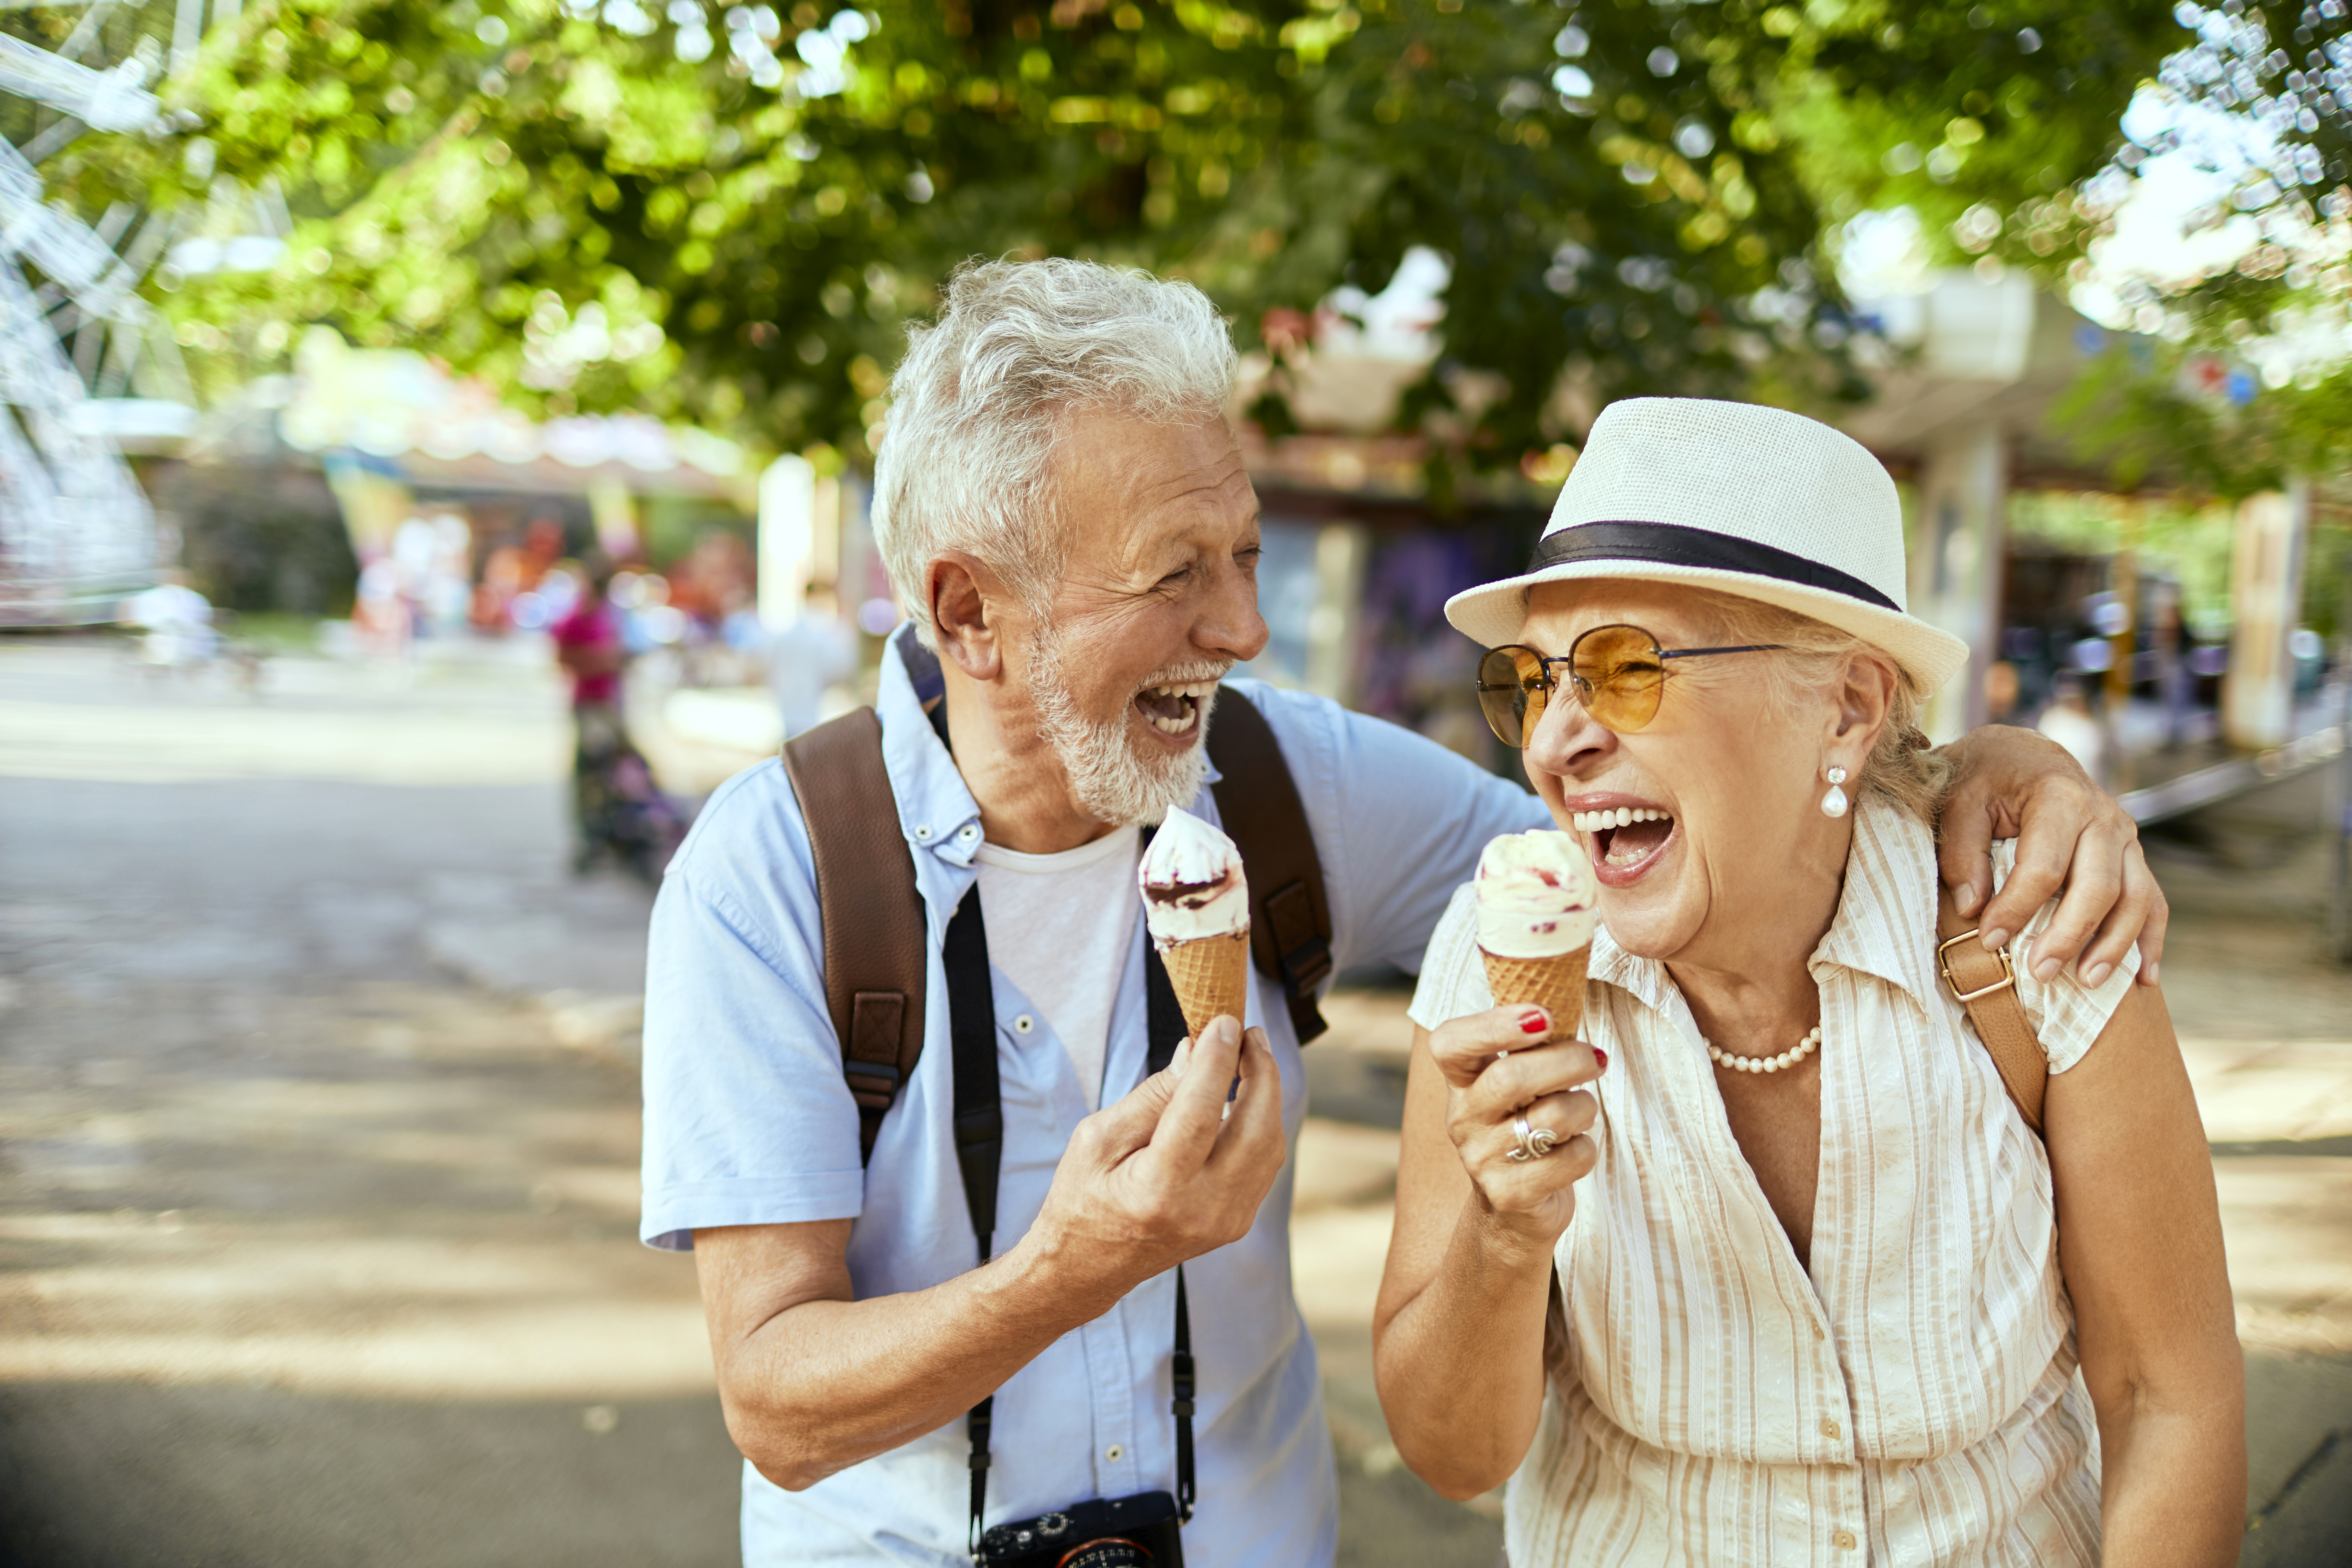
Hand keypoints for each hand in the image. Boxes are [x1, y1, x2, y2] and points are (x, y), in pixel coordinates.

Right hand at [1023, 1015, 1285, 1309]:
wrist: (1087, 1265)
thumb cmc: (1083, 1197)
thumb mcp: (1098, 1138)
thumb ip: (1152, 1096)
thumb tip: (1195, 1050)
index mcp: (1158, 1191)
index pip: (1202, 1113)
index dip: (1218, 1062)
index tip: (1226, 1022)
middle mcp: (1201, 1211)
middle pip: (1255, 1130)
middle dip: (1261, 1072)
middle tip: (1248, 1033)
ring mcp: (1225, 1221)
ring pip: (1268, 1146)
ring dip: (1266, 1095)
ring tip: (1248, 1056)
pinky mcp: (1236, 1222)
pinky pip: (1263, 1163)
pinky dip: (1260, 1123)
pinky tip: (1244, 1096)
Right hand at [1427, 1005, 1603, 1250]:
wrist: (1514, 1208)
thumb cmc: (1528, 1126)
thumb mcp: (1519, 1084)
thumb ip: (1532, 1046)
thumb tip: (1567, 996)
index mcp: (1462, 1083)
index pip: (1450, 1043)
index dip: (1494, 1025)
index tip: (1542, 1017)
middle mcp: (1463, 1119)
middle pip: (1510, 1077)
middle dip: (1566, 1061)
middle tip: (1595, 1058)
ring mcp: (1481, 1160)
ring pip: (1550, 1118)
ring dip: (1583, 1108)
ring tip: (1582, 1111)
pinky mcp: (1509, 1195)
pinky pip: (1569, 1159)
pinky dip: (1585, 1150)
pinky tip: (1573, 1151)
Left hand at [1937, 726, 2168, 988]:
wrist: (2021, 755)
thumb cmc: (1985, 780)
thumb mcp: (1960, 802)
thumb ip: (1962, 852)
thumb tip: (1973, 908)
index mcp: (2059, 797)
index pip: (2044, 867)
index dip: (2016, 908)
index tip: (1989, 940)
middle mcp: (2103, 816)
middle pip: (2098, 887)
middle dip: (2069, 936)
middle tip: (2038, 973)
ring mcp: (2125, 837)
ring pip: (2135, 899)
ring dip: (2115, 946)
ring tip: (2085, 983)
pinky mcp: (2133, 855)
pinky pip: (2153, 901)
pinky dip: (2150, 941)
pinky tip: (2144, 980)